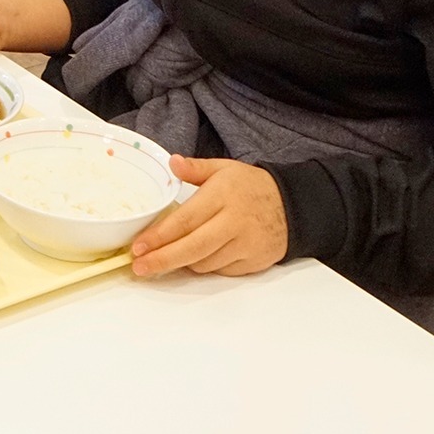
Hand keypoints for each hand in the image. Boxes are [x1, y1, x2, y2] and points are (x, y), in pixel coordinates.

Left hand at [130, 156, 287, 277]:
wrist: (294, 206)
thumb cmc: (252, 186)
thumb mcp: (224, 168)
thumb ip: (195, 169)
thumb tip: (171, 162)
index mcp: (222, 197)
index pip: (185, 220)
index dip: (159, 236)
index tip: (138, 246)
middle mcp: (234, 223)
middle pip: (193, 248)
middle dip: (162, 259)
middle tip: (139, 266)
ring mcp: (246, 245)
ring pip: (205, 263)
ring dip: (181, 263)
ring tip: (161, 260)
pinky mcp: (254, 262)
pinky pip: (221, 270)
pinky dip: (204, 266)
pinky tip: (192, 259)